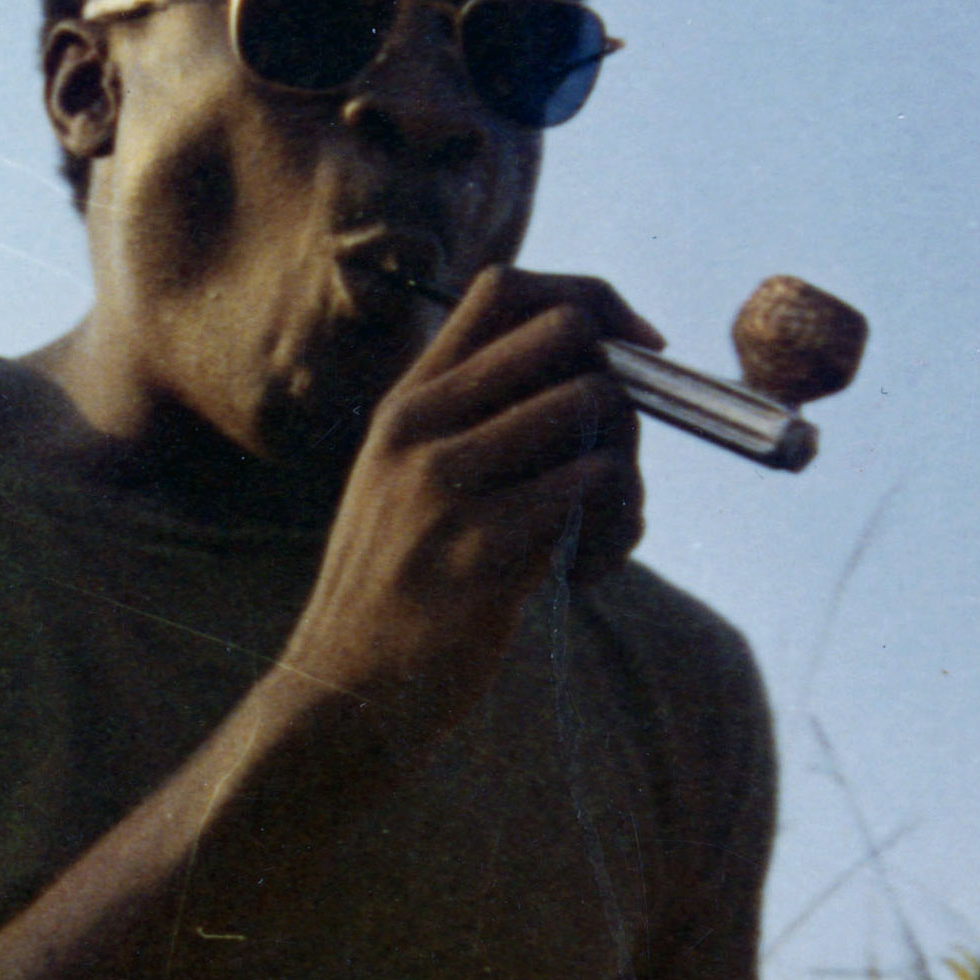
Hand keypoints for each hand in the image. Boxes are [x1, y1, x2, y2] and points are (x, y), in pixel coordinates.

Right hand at [276, 265, 657, 737]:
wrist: (345, 691)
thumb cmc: (397, 584)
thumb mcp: (405, 478)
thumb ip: (472, 419)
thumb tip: (595, 373)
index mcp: (407, 400)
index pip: (506, 288)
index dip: (590, 300)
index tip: (633, 348)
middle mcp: (420, 426)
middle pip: (567, 335)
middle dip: (622, 388)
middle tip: (613, 458)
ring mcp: (447, 485)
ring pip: (594, 407)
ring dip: (627, 471)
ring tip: (603, 527)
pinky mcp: (483, 551)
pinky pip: (595, 490)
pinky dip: (617, 528)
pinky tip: (584, 573)